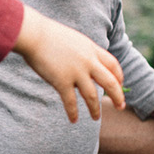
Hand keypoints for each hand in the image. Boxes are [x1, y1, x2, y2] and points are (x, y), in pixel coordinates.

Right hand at [14, 6, 123, 121]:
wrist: (33, 34)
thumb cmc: (48, 35)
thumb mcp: (73, 39)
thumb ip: (82, 52)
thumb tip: (84, 63)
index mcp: (91, 49)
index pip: (113, 64)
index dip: (119, 76)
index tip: (120, 84)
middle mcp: (88, 61)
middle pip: (110, 82)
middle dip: (117, 96)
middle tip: (120, 106)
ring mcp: (76, 72)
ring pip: (92, 96)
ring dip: (95, 109)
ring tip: (96, 118)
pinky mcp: (62, 82)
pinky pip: (71, 102)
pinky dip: (73, 113)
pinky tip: (74, 120)